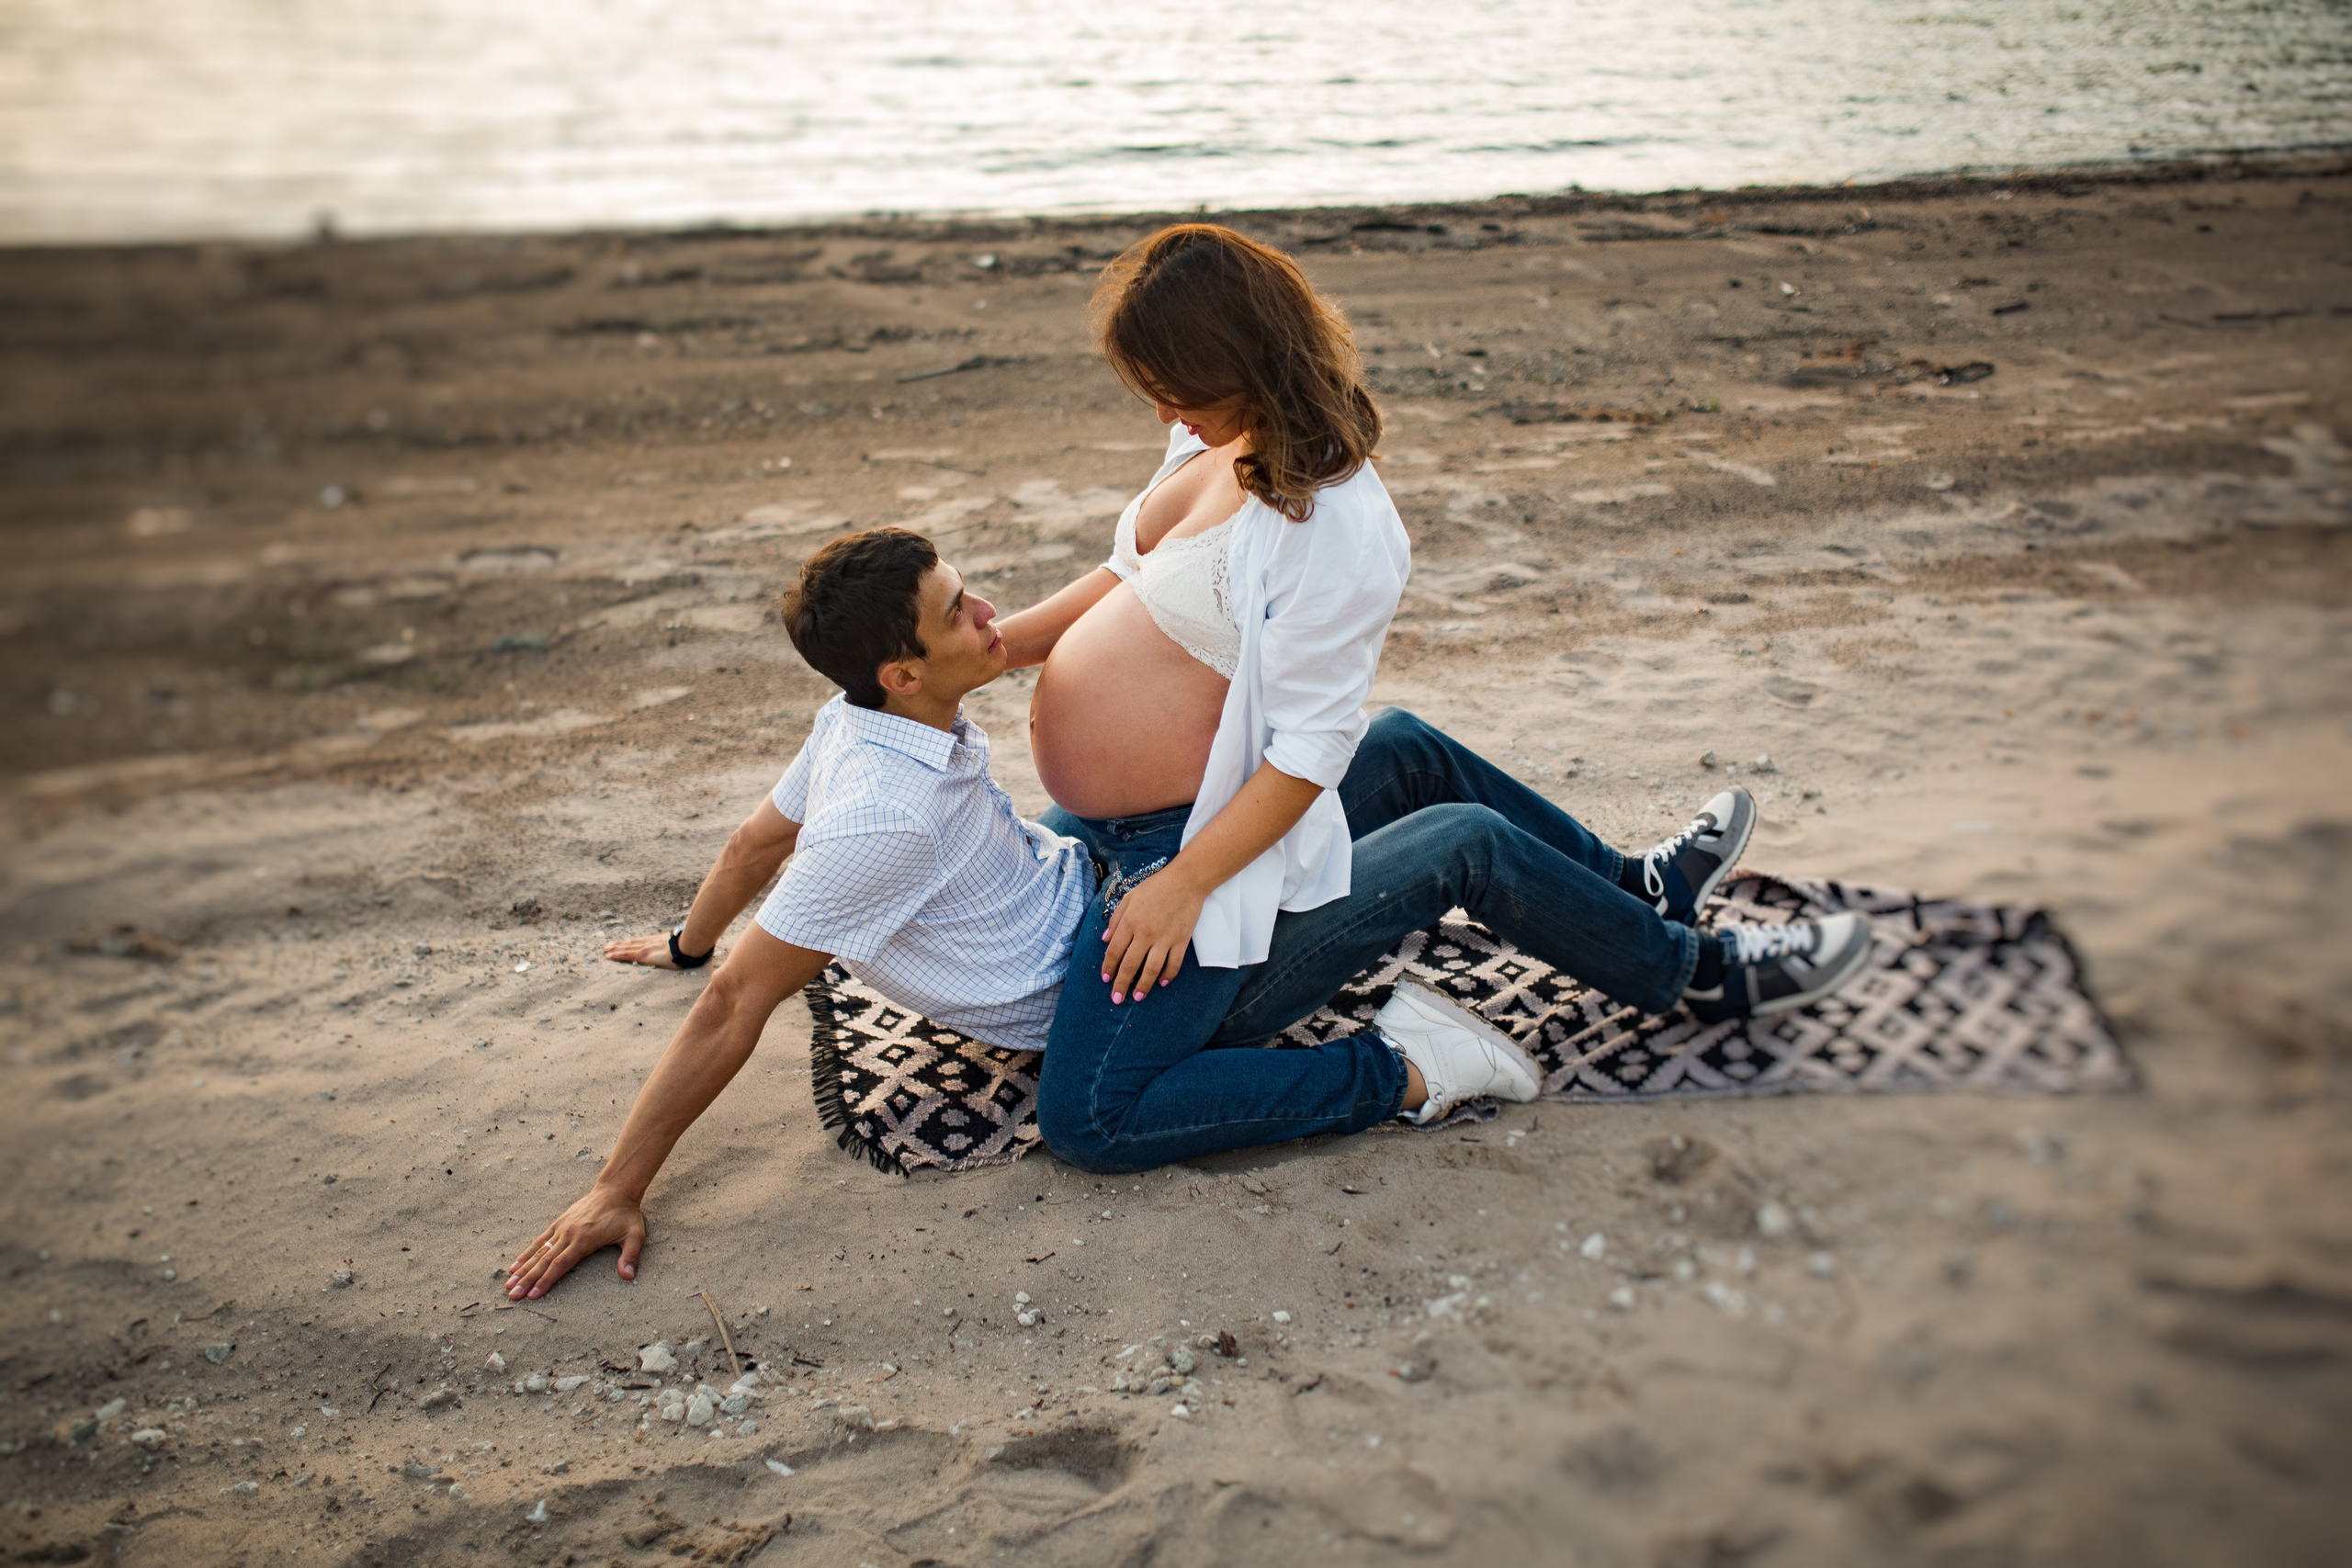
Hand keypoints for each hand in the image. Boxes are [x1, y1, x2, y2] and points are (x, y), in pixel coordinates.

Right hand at [505, 1186, 645, 1299]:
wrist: (616, 1189)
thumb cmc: (626, 1215)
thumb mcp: (635, 1235)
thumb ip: (631, 1257)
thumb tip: (628, 1277)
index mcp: (584, 1240)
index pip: (561, 1264)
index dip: (546, 1280)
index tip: (533, 1295)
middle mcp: (569, 1234)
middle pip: (545, 1260)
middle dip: (528, 1280)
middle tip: (513, 1296)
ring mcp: (562, 1227)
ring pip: (539, 1251)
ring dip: (522, 1269)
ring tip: (508, 1284)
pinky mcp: (559, 1223)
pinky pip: (540, 1240)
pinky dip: (526, 1253)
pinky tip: (514, 1265)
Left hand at [605, 933, 695, 969]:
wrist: (688, 946)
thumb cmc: (689, 947)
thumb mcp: (684, 946)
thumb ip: (682, 947)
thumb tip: (691, 950)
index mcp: (658, 941)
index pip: (641, 942)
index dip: (631, 942)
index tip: (623, 942)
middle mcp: (649, 943)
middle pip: (631, 943)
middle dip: (619, 944)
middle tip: (607, 946)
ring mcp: (645, 948)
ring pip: (626, 948)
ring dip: (614, 949)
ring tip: (605, 950)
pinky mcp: (643, 955)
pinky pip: (627, 954)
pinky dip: (617, 954)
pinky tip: (608, 955)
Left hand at [1099, 870, 1204, 1002]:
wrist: (1185, 881)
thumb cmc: (1155, 887)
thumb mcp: (1129, 898)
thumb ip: (1116, 919)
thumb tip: (1105, 940)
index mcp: (1129, 922)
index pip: (1114, 951)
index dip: (1108, 968)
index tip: (1105, 979)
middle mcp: (1145, 933)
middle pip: (1130, 965)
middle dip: (1121, 984)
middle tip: (1117, 999)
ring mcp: (1164, 939)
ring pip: (1151, 969)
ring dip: (1143, 985)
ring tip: (1138, 996)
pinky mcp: (1180, 941)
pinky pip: (1173, 964)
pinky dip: (1167, 975)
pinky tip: (1162, 982)